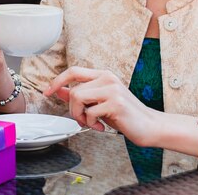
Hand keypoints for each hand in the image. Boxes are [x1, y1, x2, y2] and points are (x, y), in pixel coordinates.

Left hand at [44, 66, 161, 145]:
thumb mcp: (99, 102)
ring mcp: (112, 89)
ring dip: (81, 116)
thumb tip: (59, 90)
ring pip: (78, 98)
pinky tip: (102, 126)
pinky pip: (90, 112)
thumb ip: (81, 95)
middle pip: (74, 90)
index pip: (73, 71)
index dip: (58, 81)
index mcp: (103, 75)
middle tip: (83, 119)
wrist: (149, 125)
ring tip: (93, 122)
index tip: (48, 92)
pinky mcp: (116, 103)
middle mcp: (107, 78)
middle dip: (73, 109)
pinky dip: (92, 123)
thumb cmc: (125, 115)